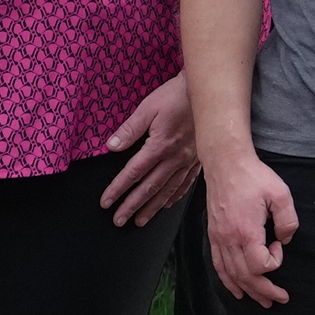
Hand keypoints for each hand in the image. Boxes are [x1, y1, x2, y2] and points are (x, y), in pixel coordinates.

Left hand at [98, 73, 198, 227]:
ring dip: (152, 208)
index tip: (107, 202)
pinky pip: (185, 184)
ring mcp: (188, 161)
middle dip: (132, 206)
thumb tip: (112, 146)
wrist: (207, 93)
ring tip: (140, 221)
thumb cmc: (176, 96)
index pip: (133, 173)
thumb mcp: (148, 108)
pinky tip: (166, 205)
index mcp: (160, 146)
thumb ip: (130, 129)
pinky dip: (174, 197)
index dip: (118, 189)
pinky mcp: (198, 160)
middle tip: (119, 220)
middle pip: (149, 188)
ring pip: (167, 191)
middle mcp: (174, 158)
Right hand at [204, 151, 295, 308]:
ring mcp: (219, 238)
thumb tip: (284, 239)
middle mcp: (229, 239)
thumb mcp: (281, 194)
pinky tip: (236, 290)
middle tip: (280, 299)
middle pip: (245, 277)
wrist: (225, 163)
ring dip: (248, 291)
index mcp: (246, 231)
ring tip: (262, 301)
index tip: (278, 244)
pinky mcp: (214, 235)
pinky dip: (227, 281)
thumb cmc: (253, 177)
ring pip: (231, 275)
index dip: (275, 261)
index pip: (261, 264)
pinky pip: (218, 265)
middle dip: (264, 291)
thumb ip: (288, 221)